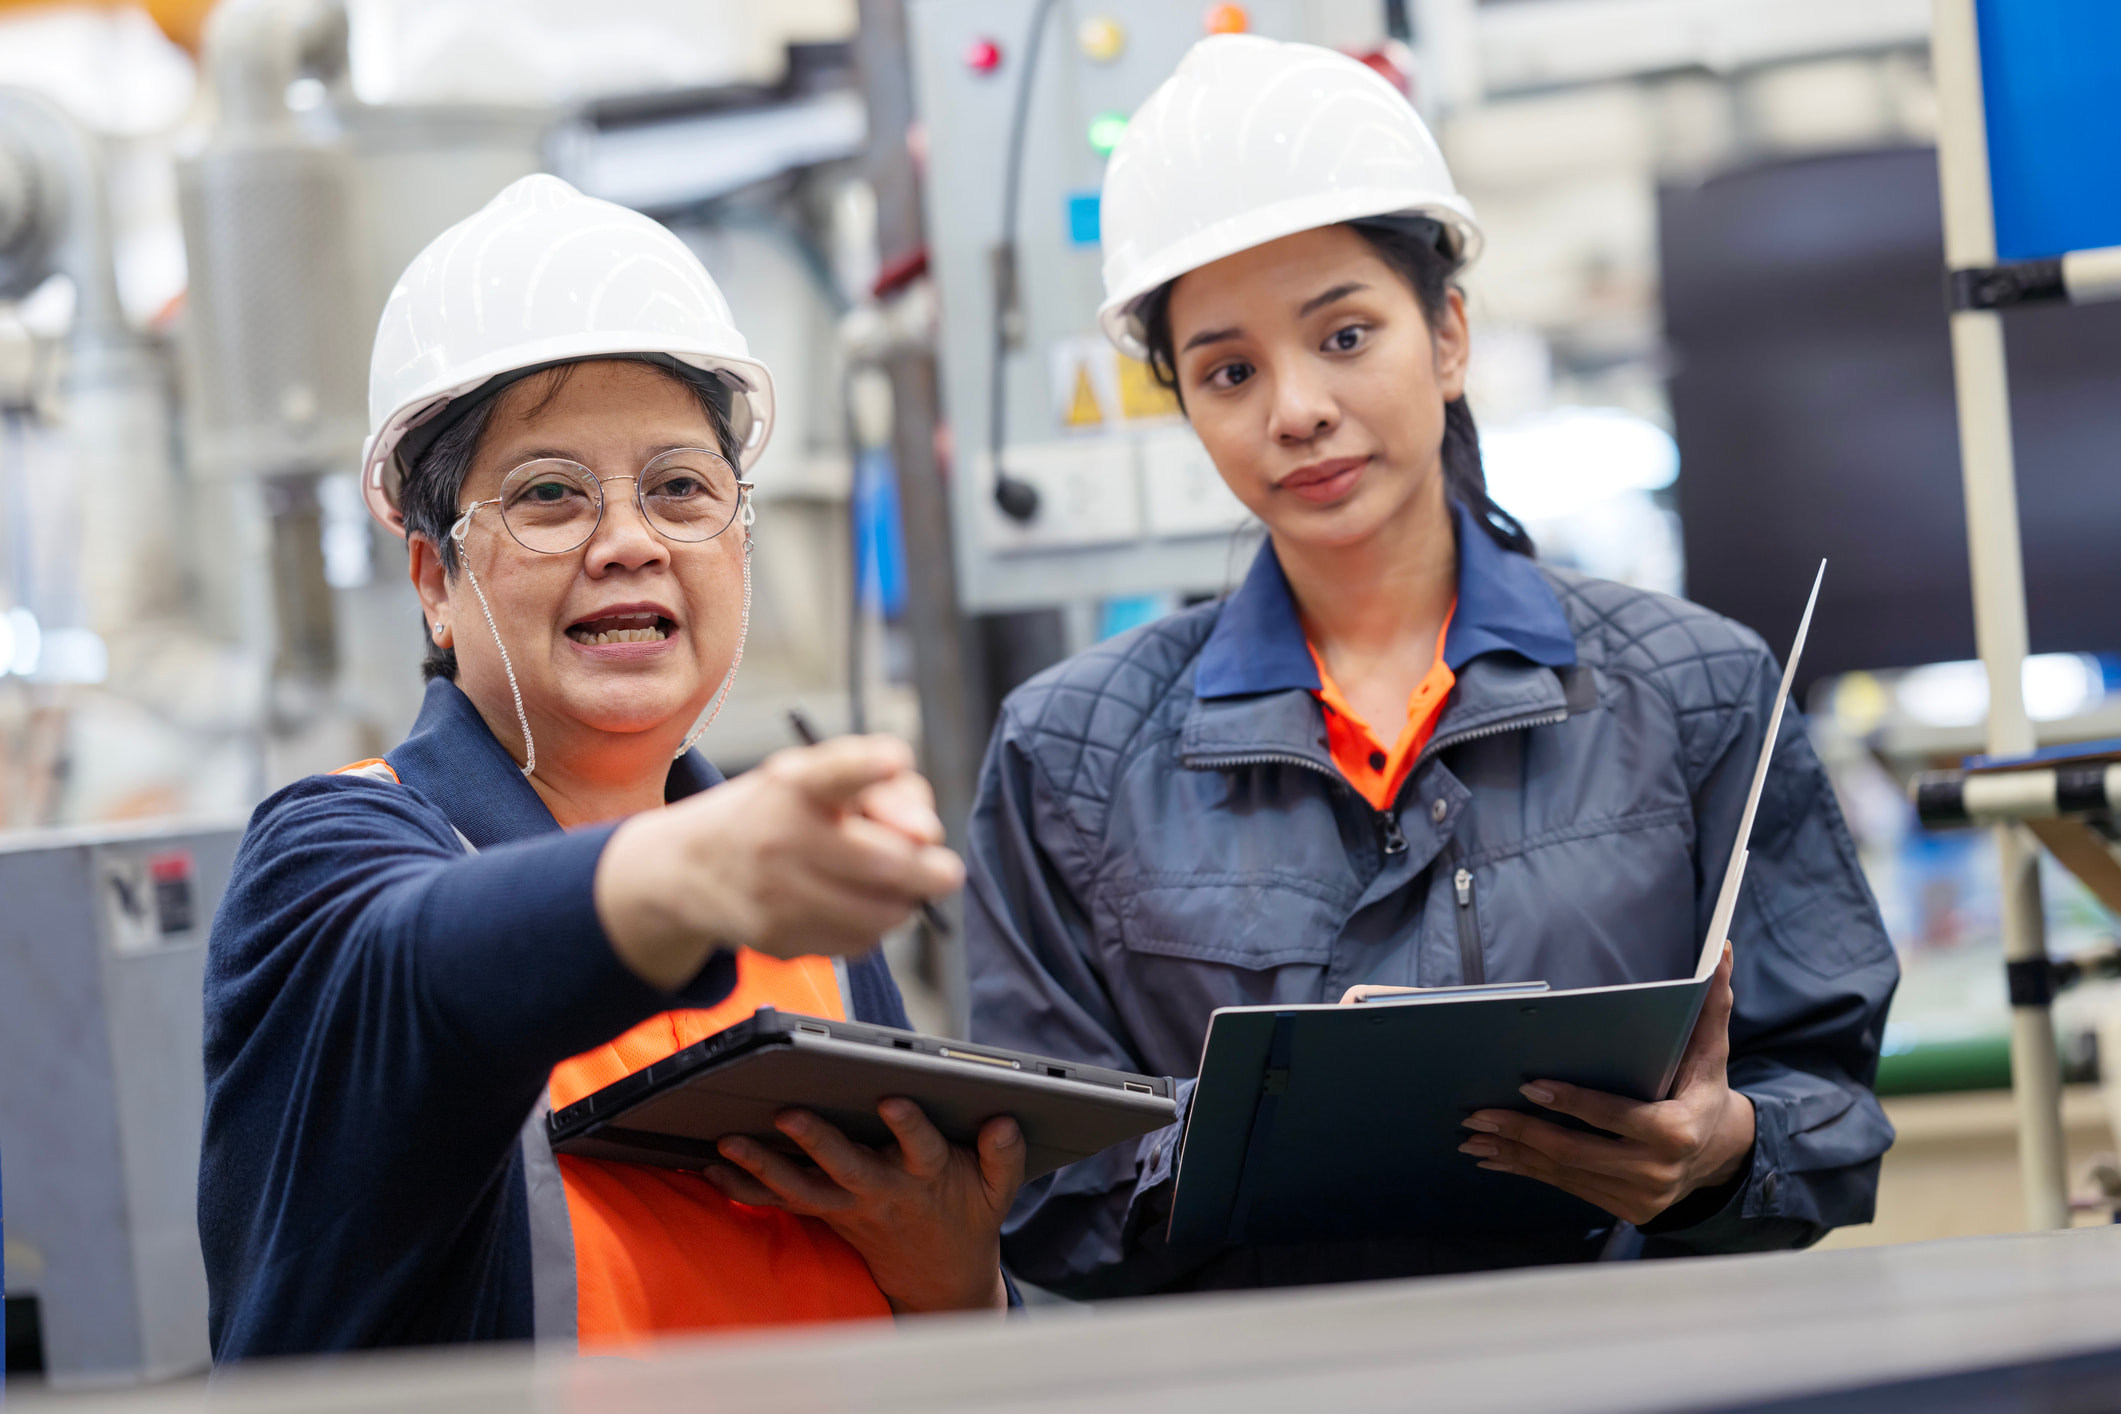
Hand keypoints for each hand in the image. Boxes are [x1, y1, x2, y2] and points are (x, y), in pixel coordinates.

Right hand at [594, 735, 964, 988]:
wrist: (691, 869)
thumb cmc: (776, 813)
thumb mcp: (816, 777)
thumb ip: (883, 787)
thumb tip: (928, 833)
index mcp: (793, 784)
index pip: (833, 772)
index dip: (867, 766)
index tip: (893, 759)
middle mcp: (780, 836)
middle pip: (886, 862)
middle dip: (933, 871)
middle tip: (945, 872)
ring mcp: (776, 894)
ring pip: (882, 913)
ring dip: (905, 903)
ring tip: (895, 888)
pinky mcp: (778, 939)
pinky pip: (857, 944)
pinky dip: (871, 928)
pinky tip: (853, 908)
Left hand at [707, 1100, 1023, 1313]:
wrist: (939, 1278)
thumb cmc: (966, 1216)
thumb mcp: (997, 1192)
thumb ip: (1002, 1157)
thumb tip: (1003, 1122)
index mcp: (927, 1179)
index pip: (921, 1149)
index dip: (908, 1127)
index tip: (892, 1100)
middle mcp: (882, 1192)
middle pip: (847, 1166)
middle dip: (817, 1141)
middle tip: (787, 1113)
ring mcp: (849, 1206)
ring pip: (803, 1188)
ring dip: (763, 1167)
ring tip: (728, 1141)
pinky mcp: (826, 1213)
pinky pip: (781, 1203)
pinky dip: (744, 1188)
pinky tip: (710, 1167)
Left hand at [1457, 944, 1754, 1226]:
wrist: (1721, 1155)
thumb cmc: (1703, 1090)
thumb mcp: (1711, 1050)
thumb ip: (1713, 1003)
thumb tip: (1723, 949)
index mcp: (1677, 1130)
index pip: (1614, 1116)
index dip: (1571, 1104)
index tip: (1527, 1085)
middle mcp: (1657, 1171)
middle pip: (1577, 1152)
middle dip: (1523, 1132)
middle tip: (1478, 1115)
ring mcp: (1639, 1197)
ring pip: (1565, 1174)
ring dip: (1514, 1155)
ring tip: (1473, 1137)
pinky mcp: (1624, 1210)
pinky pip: (1567, 1189)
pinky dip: (1527, 1172)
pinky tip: (1494, 1159)